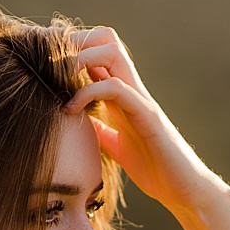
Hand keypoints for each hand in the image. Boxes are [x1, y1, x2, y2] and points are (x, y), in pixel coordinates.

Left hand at [63, 27, 225, 216]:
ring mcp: (141, 100)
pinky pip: (116, 89)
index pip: (98, 52)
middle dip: (75, 43)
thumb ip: (99, 128)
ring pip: (112, 54)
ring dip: (80, 59)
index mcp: (123, 95)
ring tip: (57, 79)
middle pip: (106, 39)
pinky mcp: (147, 116)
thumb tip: (76, 121)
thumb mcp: (115, 146)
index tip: (46, 66)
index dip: (72, 49)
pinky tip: (69, 109)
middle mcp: (132, 90)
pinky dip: (88, 92)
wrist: (183, 190)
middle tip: (50, 65)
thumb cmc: (154, 169)